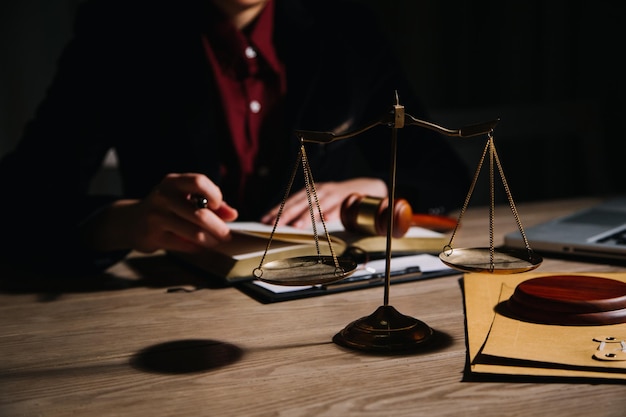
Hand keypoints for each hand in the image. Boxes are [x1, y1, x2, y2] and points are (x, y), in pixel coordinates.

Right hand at [82, 173, 237, 252]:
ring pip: (194, 232)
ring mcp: (156, 216)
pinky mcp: (153, 236)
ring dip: (210, 240)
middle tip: (226, 235)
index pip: (199, 182)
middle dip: (218, 227)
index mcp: (173, 182)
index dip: (214, 194)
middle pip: (200, 214)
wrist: (131, 221)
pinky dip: (196, 247)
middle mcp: (163, 196)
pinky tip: (198, 246)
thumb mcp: (184, 197)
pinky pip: (184, 245)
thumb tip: (232, 214)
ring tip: (215, 242)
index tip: (218, 206)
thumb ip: (210, 203)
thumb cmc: (166, 207)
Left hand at [261, 177, 386, 227]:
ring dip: (307, 215)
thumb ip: (307, 212)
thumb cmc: (337, 199)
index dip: (277, 211)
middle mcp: (318, 190)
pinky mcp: (345, 198)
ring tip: (296, 225)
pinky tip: (325, 219)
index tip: (265, 221)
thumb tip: (290, 225)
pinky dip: (331, 212)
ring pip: (316, 205)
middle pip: (299, 203)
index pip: (289, 201)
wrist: (363, 188)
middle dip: (286, 215)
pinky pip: (337, 206)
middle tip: (275, 225)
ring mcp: (332, 193)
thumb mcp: (320, 203)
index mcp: (309, 192)